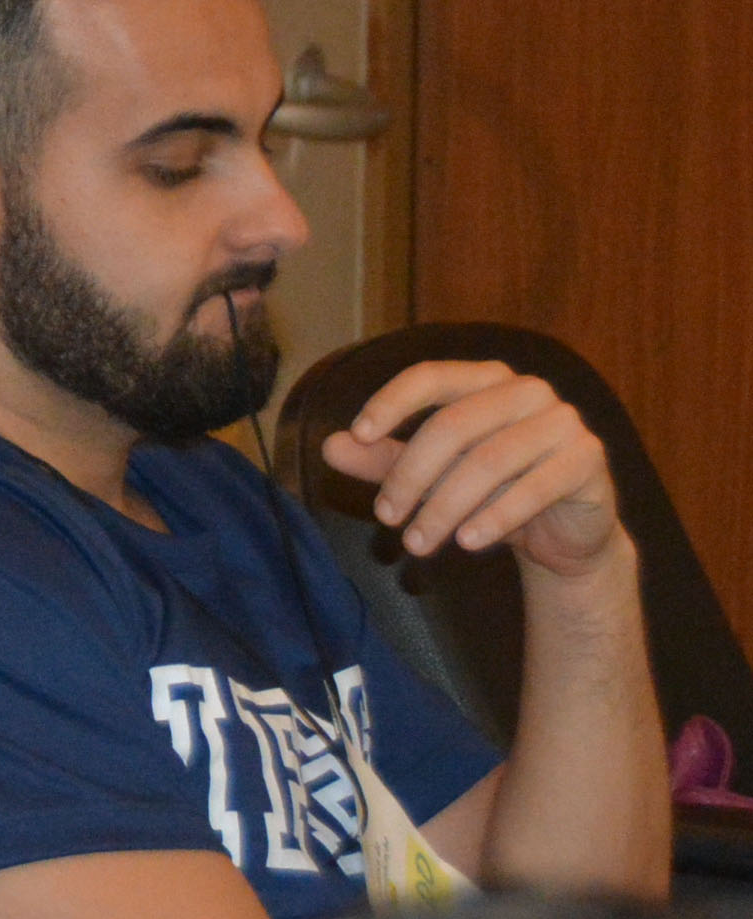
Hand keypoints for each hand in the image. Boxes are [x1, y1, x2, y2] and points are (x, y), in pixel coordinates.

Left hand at [321, 359, 625, 580]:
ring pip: (488, 461)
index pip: (430, 376)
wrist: (565, 532)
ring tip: (418, 542)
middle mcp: (526, 391)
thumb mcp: (433, 474)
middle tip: (387, 518)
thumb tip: (330, 447)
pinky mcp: (587, 460)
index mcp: (485, 379)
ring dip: (446, 506)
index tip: (358, 436)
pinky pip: (534, 487)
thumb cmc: (492, 491)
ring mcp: (562, 422)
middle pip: (452, 426)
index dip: (391, 402)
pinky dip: (495, 517)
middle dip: (412, 476)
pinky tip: (468, 543)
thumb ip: (385, 458)